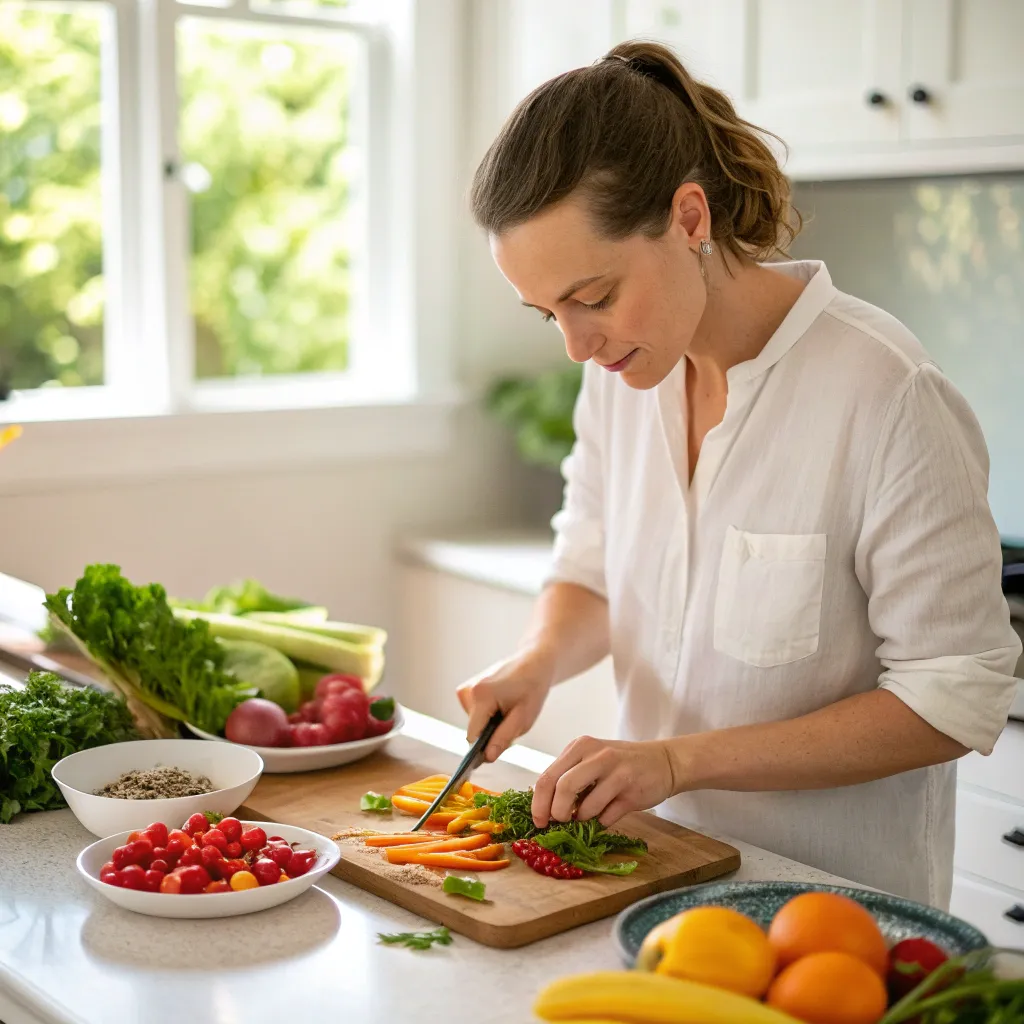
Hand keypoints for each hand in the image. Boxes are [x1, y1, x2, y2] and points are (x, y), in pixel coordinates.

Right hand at [456, 650, 554, 761]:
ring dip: (489, 724)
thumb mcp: (524, 719)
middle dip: (490, 734)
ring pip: (473, 723)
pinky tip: (500, 705)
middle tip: (511, 723)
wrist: (533, 663)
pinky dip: (486, 715)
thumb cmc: (532, 688)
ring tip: (508, 711)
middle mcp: (468, 691)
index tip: (495, 753)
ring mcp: (465, 689)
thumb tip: (487, 757)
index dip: (483, 749)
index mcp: (481, 696)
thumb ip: (503, 738)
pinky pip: (473, 714)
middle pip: (473, 730)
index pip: (472, 736)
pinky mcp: (466, 689)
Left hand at [531, 736, 676, 828]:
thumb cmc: (619, 764)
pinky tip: (610, 811)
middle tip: (560, 822)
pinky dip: (602, 822)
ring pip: (585, 807)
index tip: (539, 821)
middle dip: (556, 812)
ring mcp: (616, 772)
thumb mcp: (590, 760)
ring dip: (583, 819)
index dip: (538, 804)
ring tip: (591, 813)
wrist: (663, 761)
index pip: (547, 777)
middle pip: (562, 788)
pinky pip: (606, 817)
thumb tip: (543, 808)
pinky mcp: (632, 792)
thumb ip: (568, 777)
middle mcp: (597, 755)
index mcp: (580, 746)